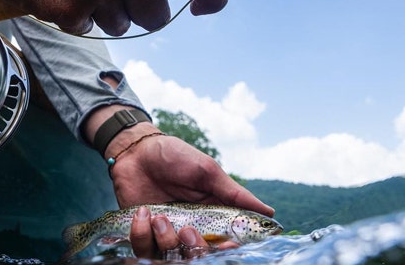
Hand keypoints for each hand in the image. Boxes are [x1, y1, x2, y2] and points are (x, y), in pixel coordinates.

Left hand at [101, 123, 273, 257]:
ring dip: (165, 238)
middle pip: (201, 254)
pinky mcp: (144, 233)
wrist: (135, 151)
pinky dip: (142, 233)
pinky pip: (146, 249)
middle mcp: (192, 227)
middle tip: (186, 227)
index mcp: (212, 214)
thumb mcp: (207, 171)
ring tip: (158, 215)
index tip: (225, 245)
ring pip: (173, 255)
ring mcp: (167, 232)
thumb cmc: (174, 156)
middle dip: (194, 245)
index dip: (228, 247)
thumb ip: (234, 194)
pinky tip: (143, 213)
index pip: (227, 242)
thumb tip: (269, 212)